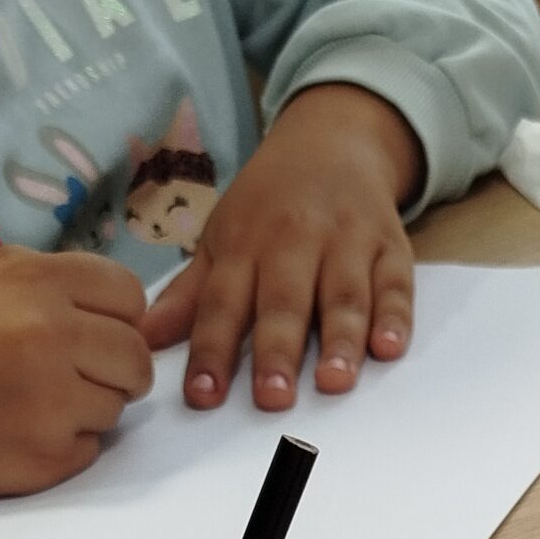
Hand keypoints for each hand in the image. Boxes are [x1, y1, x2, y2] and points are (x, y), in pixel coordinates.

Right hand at [0, 250, 153, 519]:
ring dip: (86, 412)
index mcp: (29, 277)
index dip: (115, 320)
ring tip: (21, 407)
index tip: (89, 336)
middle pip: (135, 356)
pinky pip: (89, 451)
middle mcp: (46, 329)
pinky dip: (59, 450)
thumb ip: (47, 292)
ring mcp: (49, 395)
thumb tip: (123, 317)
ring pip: (118, 406)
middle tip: (62, 382)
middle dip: (111, 372)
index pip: (128, 295)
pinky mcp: (44, 454)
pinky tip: (6, 439)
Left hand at [142, 85, 421, 410]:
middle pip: (285, 302)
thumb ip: (190, 296)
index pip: (223, 304)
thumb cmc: (269, 204)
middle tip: (273, 398)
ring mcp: (346, 243)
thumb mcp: (222, 238)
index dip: (211, 351)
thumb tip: (143, 338)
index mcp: (245, 245)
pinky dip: (395, 316)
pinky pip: (396, 284)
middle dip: (277, 350)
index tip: (203, 396)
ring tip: (334, 381)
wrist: (332, 139)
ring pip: (344, 295)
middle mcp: (295, 241)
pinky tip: (388, 348)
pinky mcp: (390, 247)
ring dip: (340, 339)